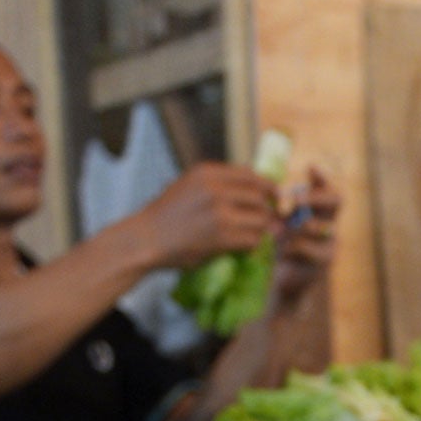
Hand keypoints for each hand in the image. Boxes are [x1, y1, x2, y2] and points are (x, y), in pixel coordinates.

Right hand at [138, 162, 279, 270]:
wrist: (146, 239)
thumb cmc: (165, 216)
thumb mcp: (188, 186)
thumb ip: (217, 184)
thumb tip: (252, 189)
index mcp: (208, 172)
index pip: (251, 175)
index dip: (267, 187)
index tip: (274, 197)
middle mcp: (216, 188)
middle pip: (260, 197)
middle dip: (268, 211)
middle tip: (271, 223)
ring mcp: (220, 212)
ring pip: (260, 219)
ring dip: (262, 231)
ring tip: (256, 237)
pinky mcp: (222, 236)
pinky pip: (252, 240)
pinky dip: (253, 246)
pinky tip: (246, 249)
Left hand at [270, 169, 339, 307]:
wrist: (287, 282)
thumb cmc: (284, 248)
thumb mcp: (282, 224)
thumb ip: (284, 208)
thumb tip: (273, 186)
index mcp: (321, 212)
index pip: (328, 188)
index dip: (322, 178)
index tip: (309, 168)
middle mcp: (330, 224)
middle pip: (336, 200)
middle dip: (316, 197)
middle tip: (298, 199)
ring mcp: (330, 242)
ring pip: (316, 224)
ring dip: (295, 227)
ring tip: (281, 236)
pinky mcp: (325, 261)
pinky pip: (307, 246)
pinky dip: (292, 248)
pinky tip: (284, 254)